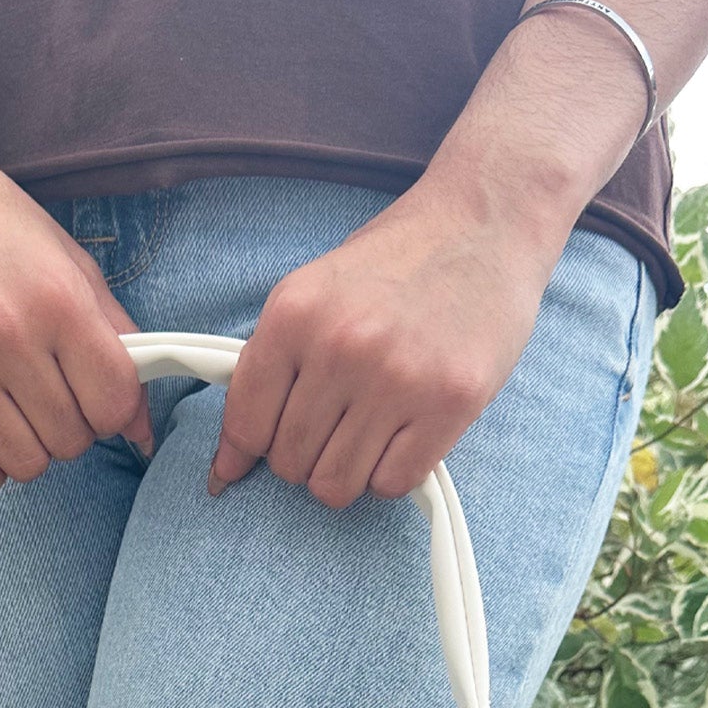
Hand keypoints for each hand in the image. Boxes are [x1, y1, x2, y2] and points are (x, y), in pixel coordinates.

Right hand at [0, 152, 154, 490]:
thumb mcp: (69, 263)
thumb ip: (117, 342)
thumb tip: (142, 431)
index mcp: (57, 299)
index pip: (113, 404)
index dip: (111, 411)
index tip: (91, 394)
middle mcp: (8, 334)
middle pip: (69, 440)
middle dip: (68, 426)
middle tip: (45, 394)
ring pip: (23, 462)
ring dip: (27, 448)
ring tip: (11, 410)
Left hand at [206, 176, 554, 508]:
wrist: (483, 222)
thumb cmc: (392, 265)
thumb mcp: (312, 294)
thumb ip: (267, 370)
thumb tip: (224, 468)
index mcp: (294, 314)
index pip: (246, 424)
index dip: (247, 451)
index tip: (259, 455)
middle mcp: (340, 346)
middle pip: (290, 463)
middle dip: (305, 457)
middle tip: (334, 426)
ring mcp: (398, 377)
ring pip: (336, 486)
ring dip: (348, 473)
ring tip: (368, 432)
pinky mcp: (451, 402)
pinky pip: (392, 484)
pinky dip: (392, 474)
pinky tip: (404, 436)